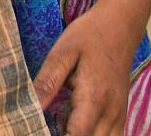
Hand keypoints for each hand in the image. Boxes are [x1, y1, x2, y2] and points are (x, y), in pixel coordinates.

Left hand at [34, 5, 136, 135]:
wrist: (120, 26)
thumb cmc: (88, 36)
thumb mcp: (61, 53)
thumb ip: (47, 83)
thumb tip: (29, 107)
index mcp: (94, 98)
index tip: (36, 131)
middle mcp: (111, 114)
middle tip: (42, 127)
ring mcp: (118, 117)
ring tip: (57, 127)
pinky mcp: (120, 116)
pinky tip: (72, 128)